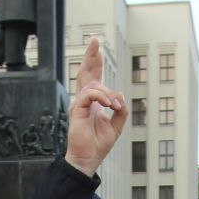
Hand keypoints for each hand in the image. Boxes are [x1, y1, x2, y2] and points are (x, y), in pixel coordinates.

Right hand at [63, 37, 128, 176]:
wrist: (88, 158)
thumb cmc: (99, 144)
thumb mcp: (117, 125)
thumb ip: (121, 109)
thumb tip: (120, 94)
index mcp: (93, 103)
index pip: (93, 78)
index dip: (96, 63)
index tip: (98, 49)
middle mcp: (84, 101)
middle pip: (85, 73)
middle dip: (91, 56)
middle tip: (95, 40)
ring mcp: (79, 104)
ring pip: (92, 85)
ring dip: (107, 93)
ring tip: (114, 107)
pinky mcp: (77, 110)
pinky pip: (90, 94)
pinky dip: (102, 97)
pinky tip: (109, 105)